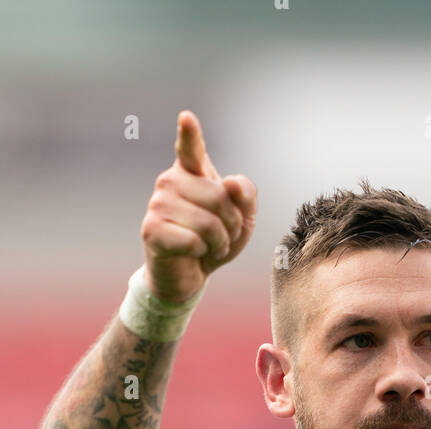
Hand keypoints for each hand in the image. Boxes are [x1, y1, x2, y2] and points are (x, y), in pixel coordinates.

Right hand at [140, 111, 256, 302]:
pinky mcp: (151, 229)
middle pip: (219, 197)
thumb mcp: (241, 218)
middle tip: (223, 234)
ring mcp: (157, 203)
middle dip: (232, 223)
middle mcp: (170, 181)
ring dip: (219, 241)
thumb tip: (231, 184)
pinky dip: (203, 252)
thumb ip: (245, 196)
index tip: (187, 117)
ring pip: (208, 222)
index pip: (190, 148)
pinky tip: (194, 253)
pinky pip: (193, 241)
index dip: (190, 134)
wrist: (191, 274)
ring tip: (210, 244)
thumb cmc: (215, 239)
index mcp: (191, 171)